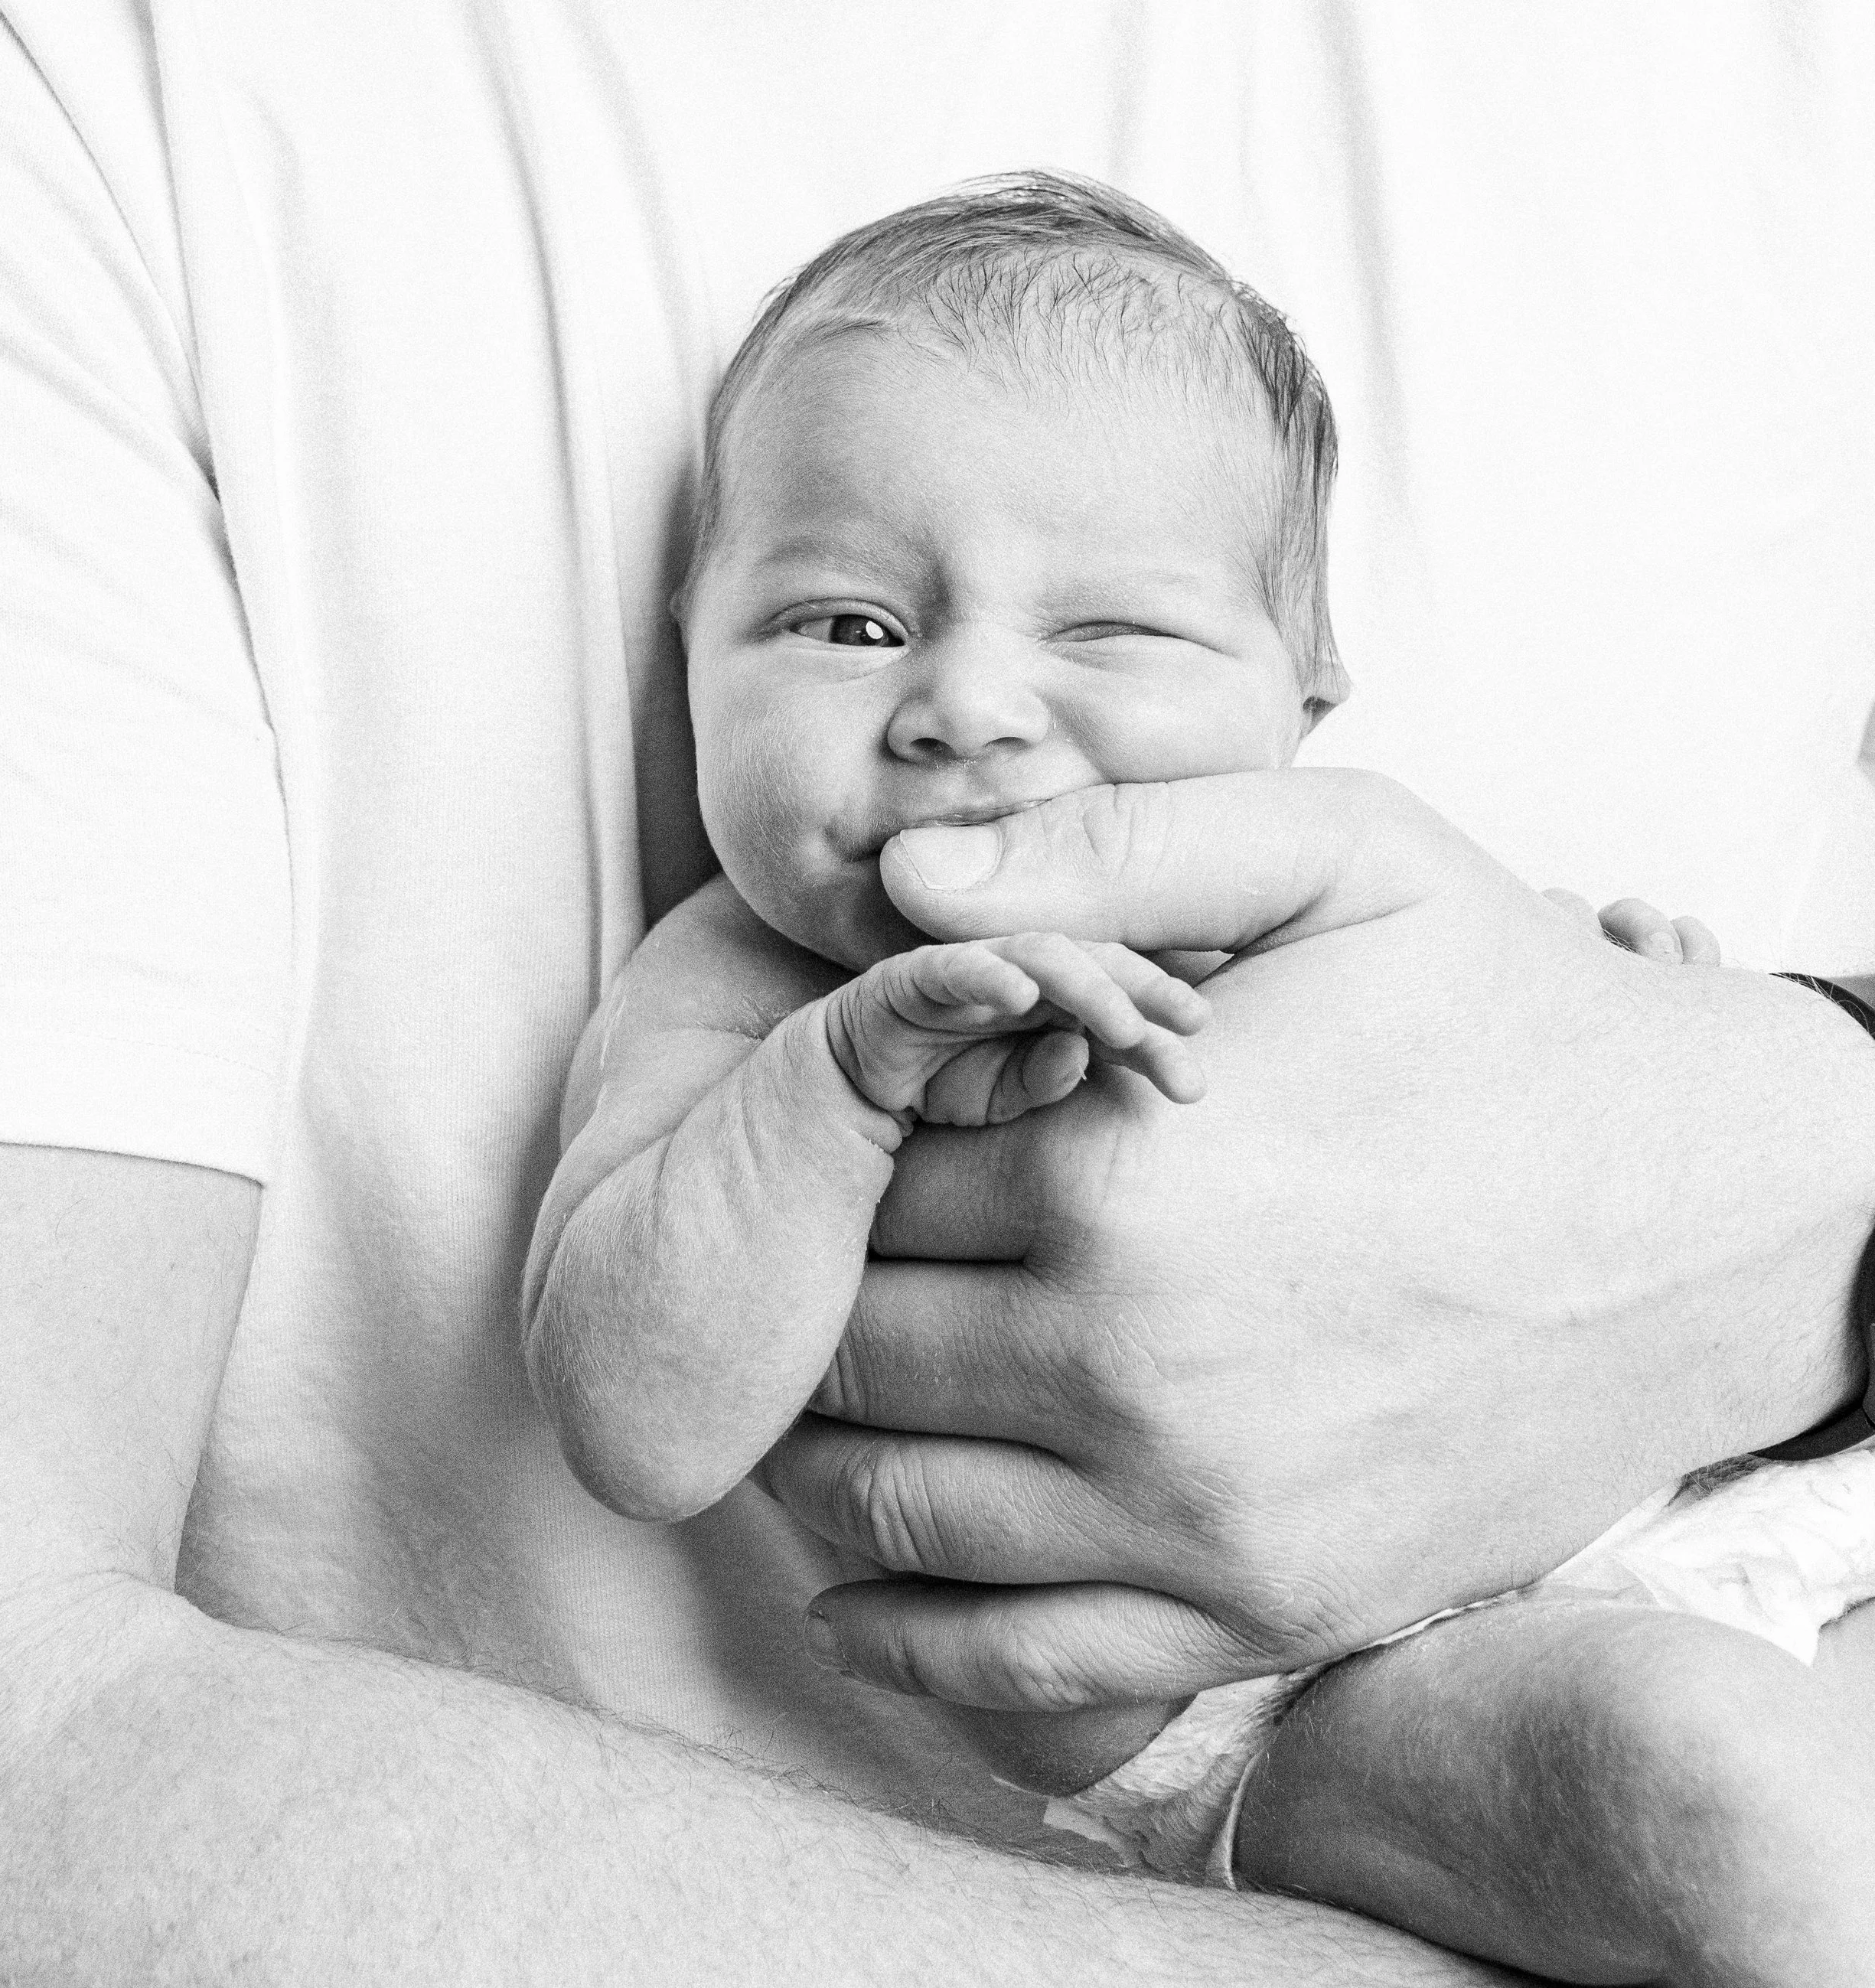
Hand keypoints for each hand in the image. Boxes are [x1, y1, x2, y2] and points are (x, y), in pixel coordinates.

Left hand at [756, 772, 1874, 1717]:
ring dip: (820, 1455)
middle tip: (798, 1261)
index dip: (835, 1141)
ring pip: (893, 1506)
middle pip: (853, 1347)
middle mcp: (1132, 1364)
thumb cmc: (1508, 1007)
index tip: (850, 1120)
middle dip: (810, 1296)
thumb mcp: (1334, 851)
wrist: (1710, 1210)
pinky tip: (851, 1593)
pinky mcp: (1262, 1608)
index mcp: (1116, 1174)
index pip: (859, 1176)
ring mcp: (1196, 1511)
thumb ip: (1104, 845)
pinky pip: (1016, 1663)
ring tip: (808, 1397)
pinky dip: (906, 1636)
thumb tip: (898, 874)